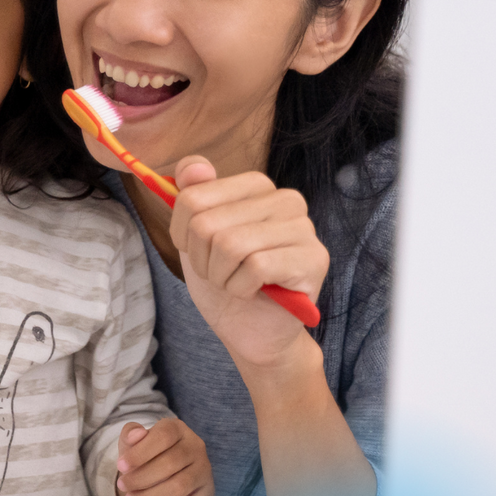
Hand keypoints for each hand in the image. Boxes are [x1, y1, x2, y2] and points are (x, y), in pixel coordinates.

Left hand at [114, 419, 213, 495]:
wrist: (161, 473)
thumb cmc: (144, 454)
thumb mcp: (132, 442)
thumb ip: (130, 435)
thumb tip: (135, 434)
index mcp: (178, 429)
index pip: (163, 436)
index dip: (140, 452)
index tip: (120, 466)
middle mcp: (196, 447)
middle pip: (170, 463)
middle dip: (141, 478)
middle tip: (122, 485)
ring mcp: (204, 470)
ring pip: (180, 486)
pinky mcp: (207, 492)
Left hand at [168, 156, 328, 369]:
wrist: (251, 330)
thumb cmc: (225, 280)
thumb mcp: (196, 237)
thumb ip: (192, 197)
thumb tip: (192, 165)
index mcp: (256, 186)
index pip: (192, 197)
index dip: (181, 233)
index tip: (198, 250)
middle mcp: (285, 199)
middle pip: (206, 223)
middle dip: (202, 260)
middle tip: (221, 272)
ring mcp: (303, 227)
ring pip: (230, 245)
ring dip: (220, 276)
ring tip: (236, 282)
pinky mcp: (313, 258)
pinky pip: (254, 268)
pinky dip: (240, 289)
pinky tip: (253, 292)